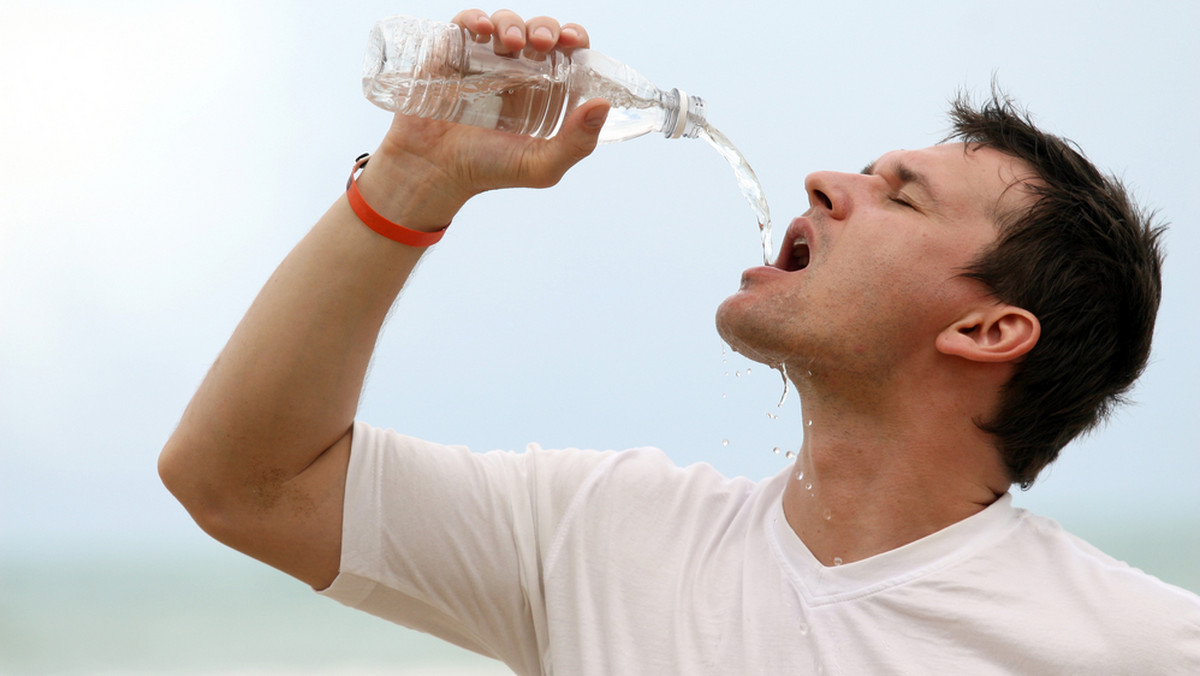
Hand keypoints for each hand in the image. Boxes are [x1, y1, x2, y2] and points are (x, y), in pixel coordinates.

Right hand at [363, 9, 610, 225]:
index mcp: (545, 91)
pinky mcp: (451, 55)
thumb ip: (576, 143)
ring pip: (505, 22)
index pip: (568, 53)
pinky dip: (474, 18)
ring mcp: (484, 60)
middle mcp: (518, 71)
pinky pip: (465, 24)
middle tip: (542, 42)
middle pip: (540, 31)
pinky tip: (480, 29)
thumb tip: (602, 105)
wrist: (433, 173)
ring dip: (512, 22)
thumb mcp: (539, 166)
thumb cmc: (488, 171)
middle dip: (546, 27)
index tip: (573, 41)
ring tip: (510, 42)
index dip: (574, 39)